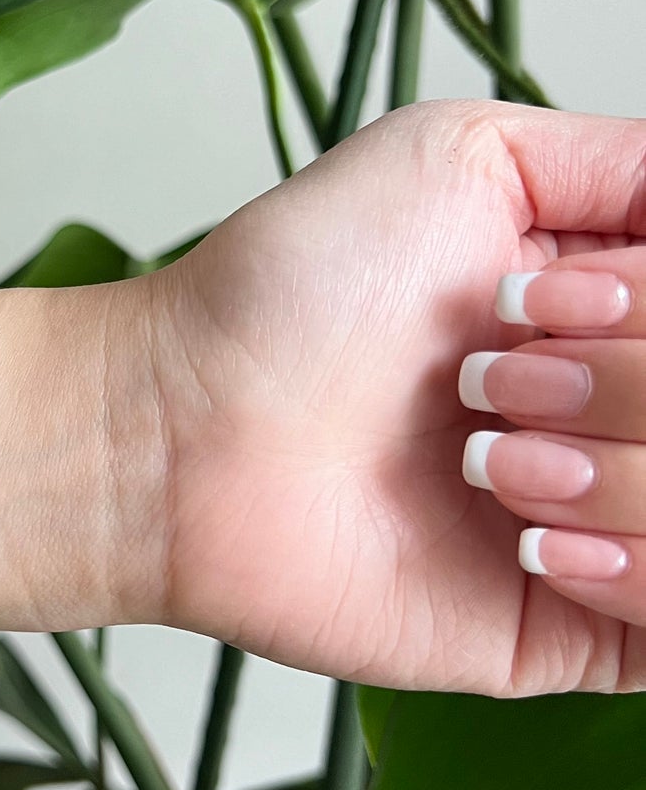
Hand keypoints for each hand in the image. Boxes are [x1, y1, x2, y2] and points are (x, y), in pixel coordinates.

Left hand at [147, 99, 645, 695]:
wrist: (188, 425)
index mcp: (625, 309)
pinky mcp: (578, 632)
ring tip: (481, 460)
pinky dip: (638, 568)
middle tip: (490, 374)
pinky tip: (533, 539)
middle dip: (626, 379)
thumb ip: (630, 167)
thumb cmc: (297, 287)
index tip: (553, 295)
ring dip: (623, 469)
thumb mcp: (465, 156)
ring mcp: (619, 523)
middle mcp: (631, 414)